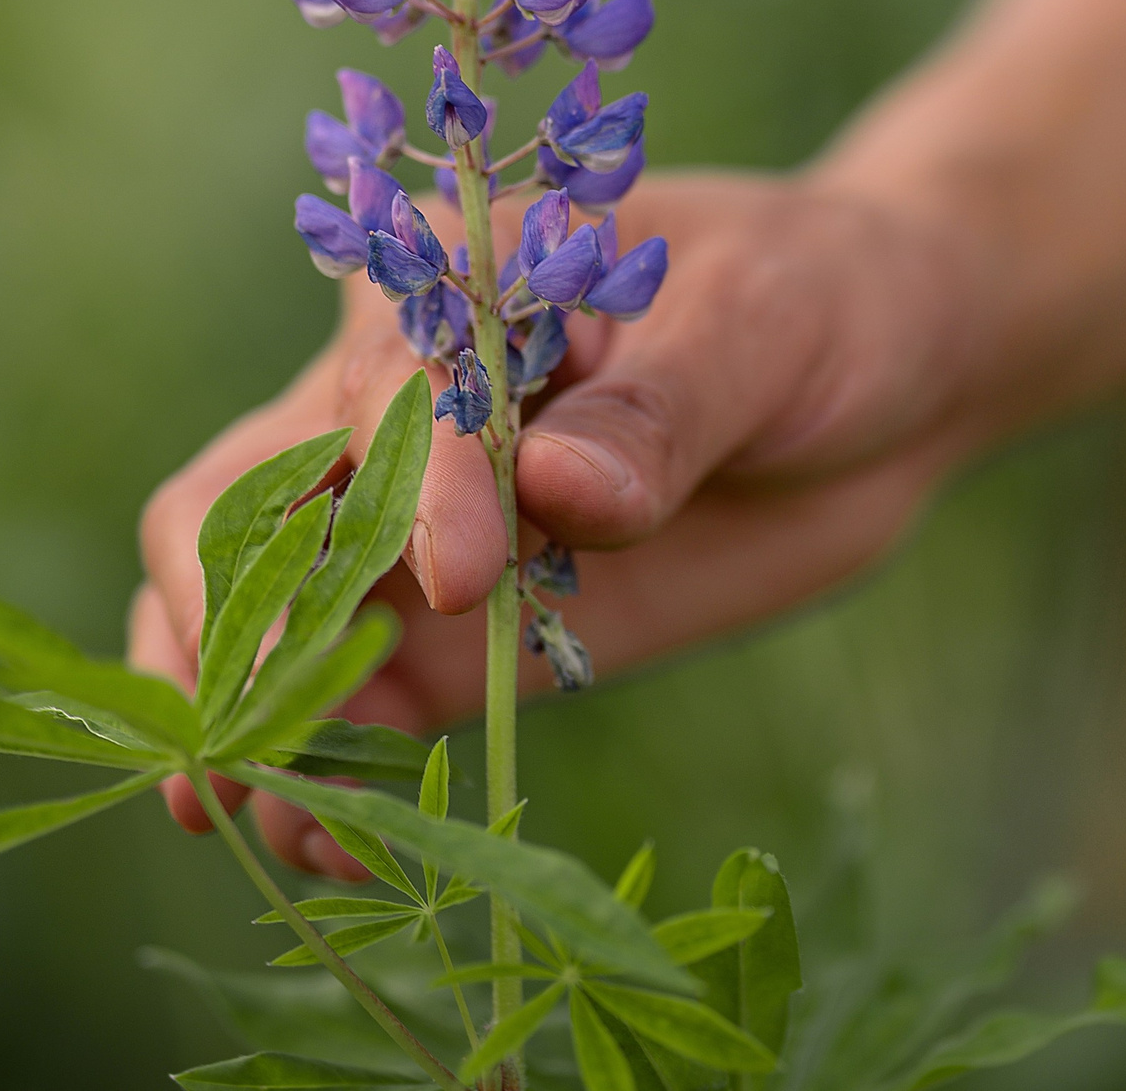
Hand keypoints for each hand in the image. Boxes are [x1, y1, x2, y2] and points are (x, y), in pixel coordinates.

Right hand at [129, 171, 981, 873]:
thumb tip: (560, 485)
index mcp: (453, 283)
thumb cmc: (814, 303)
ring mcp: (415, 521)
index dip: (413, 489)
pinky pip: (355, 698)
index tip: (465, 580)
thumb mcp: (763, 328)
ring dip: (251, 710)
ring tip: (267, 815)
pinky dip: (326, 767)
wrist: (883, 369)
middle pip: (246, 501)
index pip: (382, 387)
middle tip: (275, 725)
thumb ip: (661, 411)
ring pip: (265, 609)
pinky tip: (338, 841)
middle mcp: (394, 398)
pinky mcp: (461, 628)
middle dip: (242, 614)